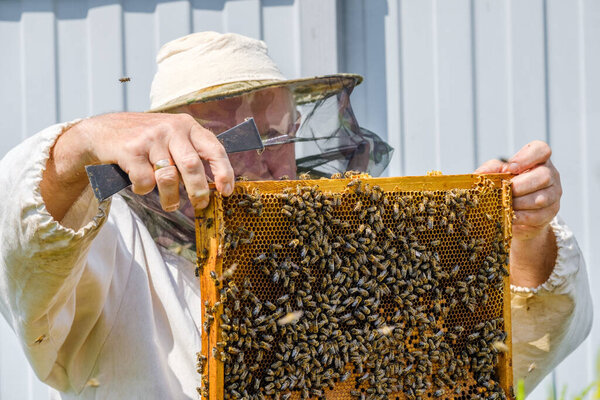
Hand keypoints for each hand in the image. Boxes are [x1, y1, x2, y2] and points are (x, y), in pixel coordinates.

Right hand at [42, 112, 234, 219]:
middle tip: (200, 204)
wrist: (102, 131)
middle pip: (192, 166)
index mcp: (187, 126)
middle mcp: (171, 128)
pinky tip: (141, 187)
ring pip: (168, 178)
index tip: (226, 191)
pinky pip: (145, 181)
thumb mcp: (172, 137)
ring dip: (171, 198)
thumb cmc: (145, 140)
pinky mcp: (130, 150)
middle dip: (199, 191)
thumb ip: (192, 153)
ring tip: (171, 204)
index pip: (213, 149)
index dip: (224, 171)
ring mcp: (150, 138)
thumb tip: (215, 185)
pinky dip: (144, 191)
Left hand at [475, 140, 561, 240]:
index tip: (510, 168)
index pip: (541, 150)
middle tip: (505, 191)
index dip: (526, 158)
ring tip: (504, 204)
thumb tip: (479, 173)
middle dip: (520, 186)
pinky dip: (521, 216)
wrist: (514, 212)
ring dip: (519, 203)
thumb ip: (490, 169)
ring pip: (541, 198)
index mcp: (538, 160)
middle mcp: (550, 174)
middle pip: (543, 176)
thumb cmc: (506, 187)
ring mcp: (553, 194)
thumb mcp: (497, 173)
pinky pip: (538, 215)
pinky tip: (510, 216)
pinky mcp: (551, 212)